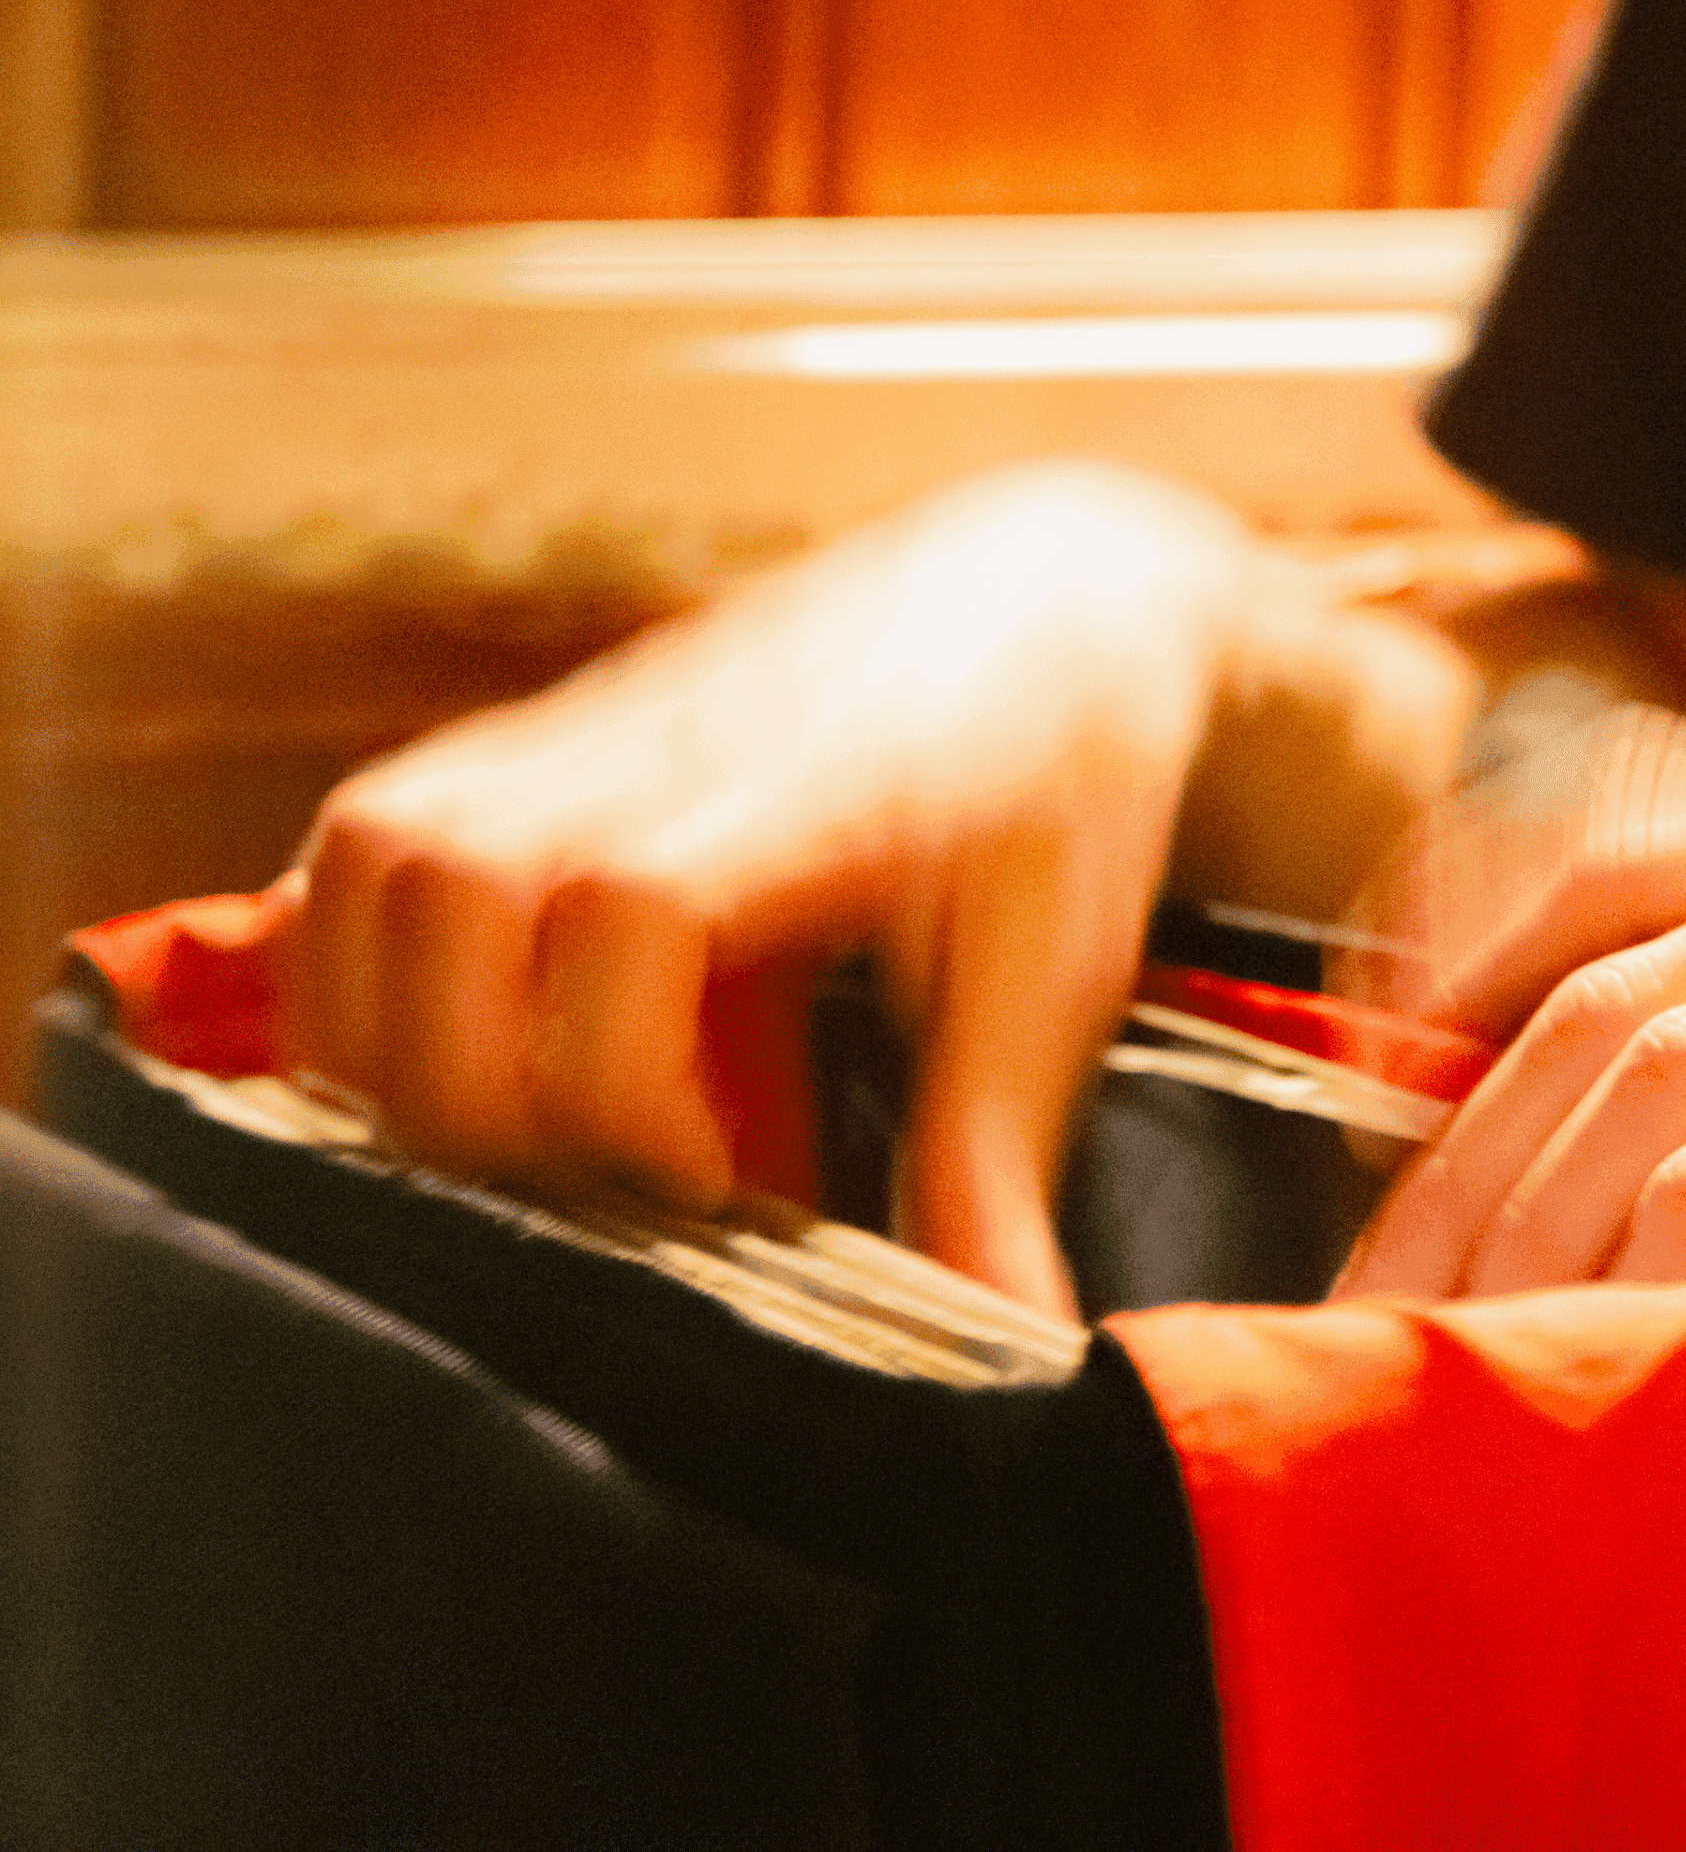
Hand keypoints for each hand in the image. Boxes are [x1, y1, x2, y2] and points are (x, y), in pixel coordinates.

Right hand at [263, 463, 1272, 1315]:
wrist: (1048, 596)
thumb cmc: (1059, 776)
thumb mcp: (1056, 967)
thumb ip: (994, 1156)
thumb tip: (1016, 1343)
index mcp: (799, 797)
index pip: (625, 905)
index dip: (628, 1076)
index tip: (717, 1187)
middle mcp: (654, 749)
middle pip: (435, 877)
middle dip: (471, 1075)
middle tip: (598, 1180)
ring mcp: (579, 738)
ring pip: (370, 852)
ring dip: (395, 1019)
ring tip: (520, 1132)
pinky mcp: (537, 750)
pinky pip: (373, 839)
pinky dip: (377, 957)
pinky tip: (488, 1053)